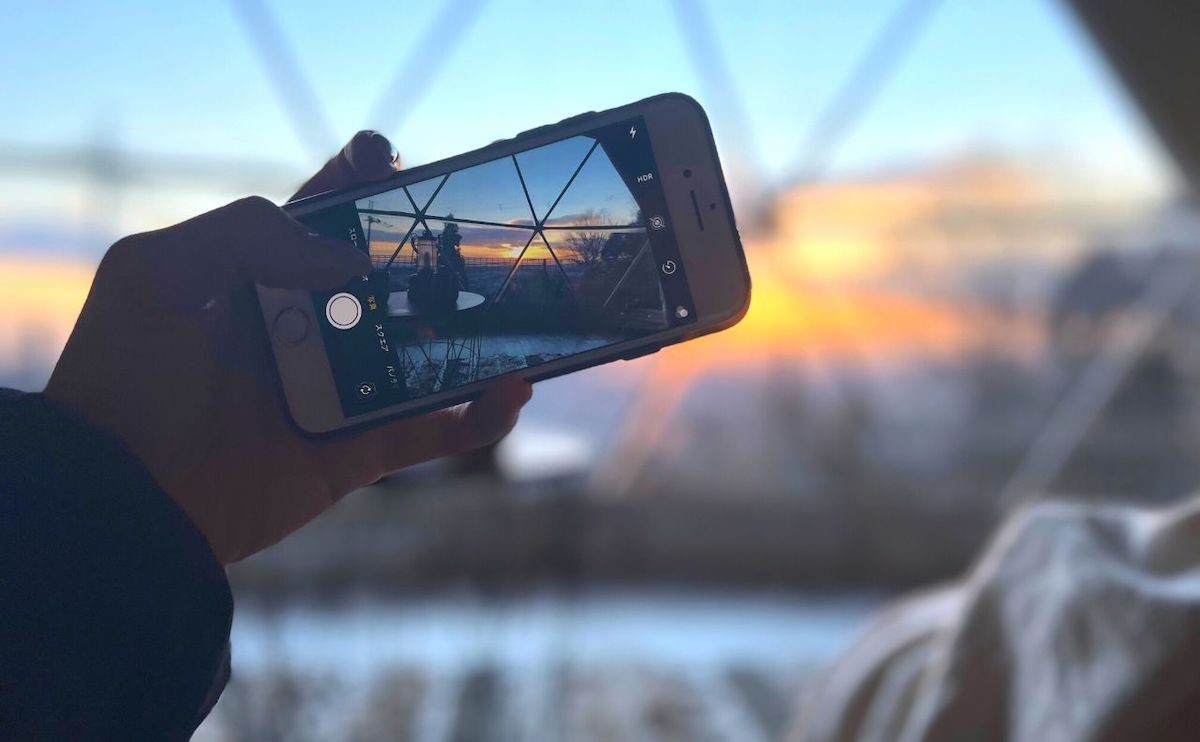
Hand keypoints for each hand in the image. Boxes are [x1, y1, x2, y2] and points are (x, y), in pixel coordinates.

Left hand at [45, 131, 531, 564]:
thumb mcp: (158, 276)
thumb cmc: (127, 382)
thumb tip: (349, 256)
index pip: (320, 219)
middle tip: (485, 237)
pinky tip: (512, 393)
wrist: (124, 501)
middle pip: (388, 280)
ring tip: (522, 316)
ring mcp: (338, 391)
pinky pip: (431, 432)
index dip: (359, 185)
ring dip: (476, 335)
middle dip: (435, 256)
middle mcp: (305, 329)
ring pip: (425, 354)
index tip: (393, 160)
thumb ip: (247, 233)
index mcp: (255, 279)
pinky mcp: (356, 452)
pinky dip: (479, 417)